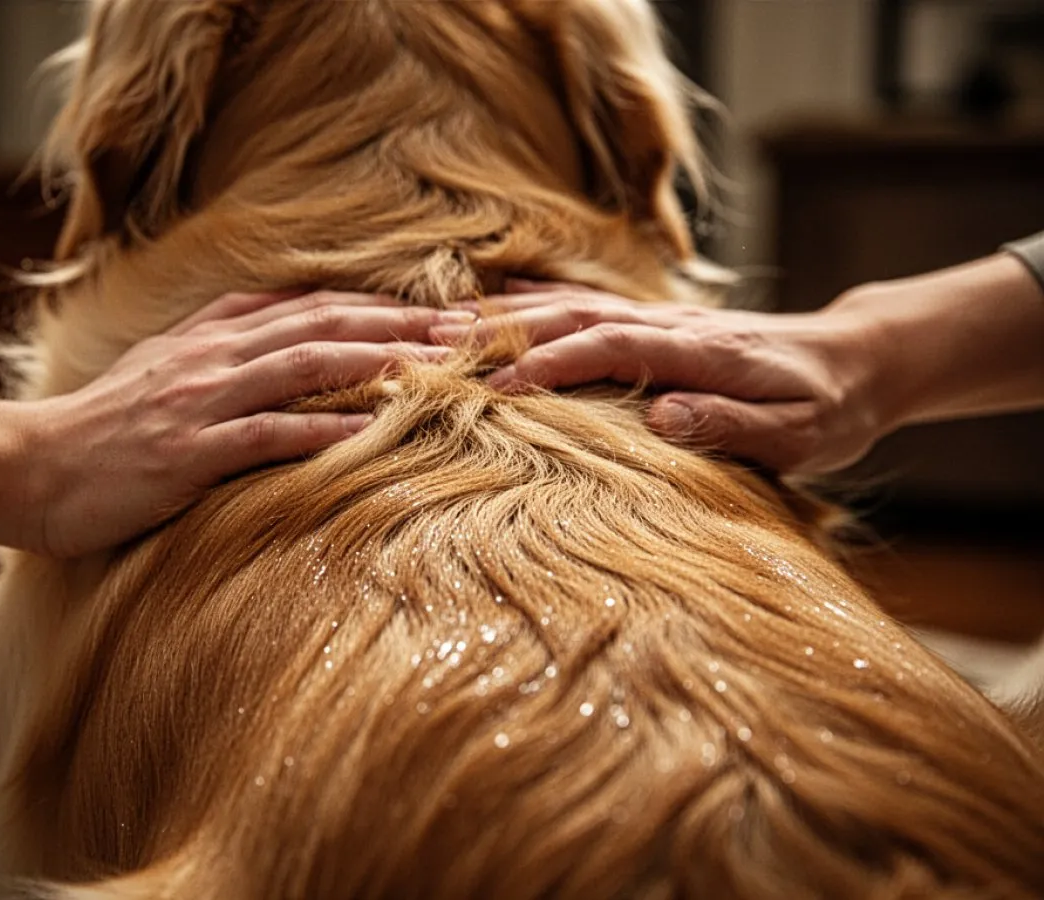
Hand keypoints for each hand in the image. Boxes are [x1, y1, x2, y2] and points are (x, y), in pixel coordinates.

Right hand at [17, 290, 466, 555]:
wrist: (31, 467)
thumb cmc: (107, 426)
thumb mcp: (169, 367)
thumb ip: (229, 346)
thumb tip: (296, 334)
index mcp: (214, 334)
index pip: (315, 306)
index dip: (384, 307)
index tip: (443, 313)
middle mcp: (215, 356)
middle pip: (325, 324)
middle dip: (403, 324)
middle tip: (470, 330)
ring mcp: (202, 401)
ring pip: (305, 365)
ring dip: (380, 362)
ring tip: (441, 367)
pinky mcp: (188, 453)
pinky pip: (266, 433)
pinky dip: (321, 428)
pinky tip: (371, 429)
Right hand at [429, 281, 886, 473]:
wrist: (858, 359)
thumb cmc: (830, 407)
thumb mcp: (799, 434)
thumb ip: (732, 423)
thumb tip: (660, 418)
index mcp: (705, 352)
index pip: (611, 347)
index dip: (550, 364)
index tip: (495, 389)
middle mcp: (676, 324)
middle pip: (576, 314)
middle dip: (504, 331)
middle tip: (437, 347)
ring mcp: (666, 319)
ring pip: (575, 305)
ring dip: (510, 315)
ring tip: (445, 327)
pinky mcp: (662, 323)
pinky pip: (591, 305)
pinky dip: (540, 300)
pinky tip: (501, 304)